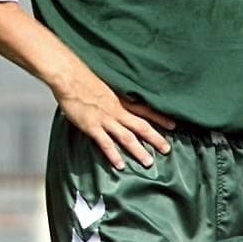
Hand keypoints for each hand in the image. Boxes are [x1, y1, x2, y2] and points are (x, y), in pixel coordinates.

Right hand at [55, 72, 174, 169]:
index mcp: (120, 99)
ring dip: (138, 150)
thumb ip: (112, 94)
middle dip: (155, 138)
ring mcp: (105, 118)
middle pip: (141, 126)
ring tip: (148, 163)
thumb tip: (115, 98)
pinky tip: (120, 165)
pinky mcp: (92, 125)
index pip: (145, 109)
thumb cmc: (83, 77)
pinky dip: (113, 154)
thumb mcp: (104, 83)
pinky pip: (105, 143)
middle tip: (167, 150)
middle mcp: (116, 110)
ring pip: (126, 137)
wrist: (68, 76)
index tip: (174, 125)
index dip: (159, 118)